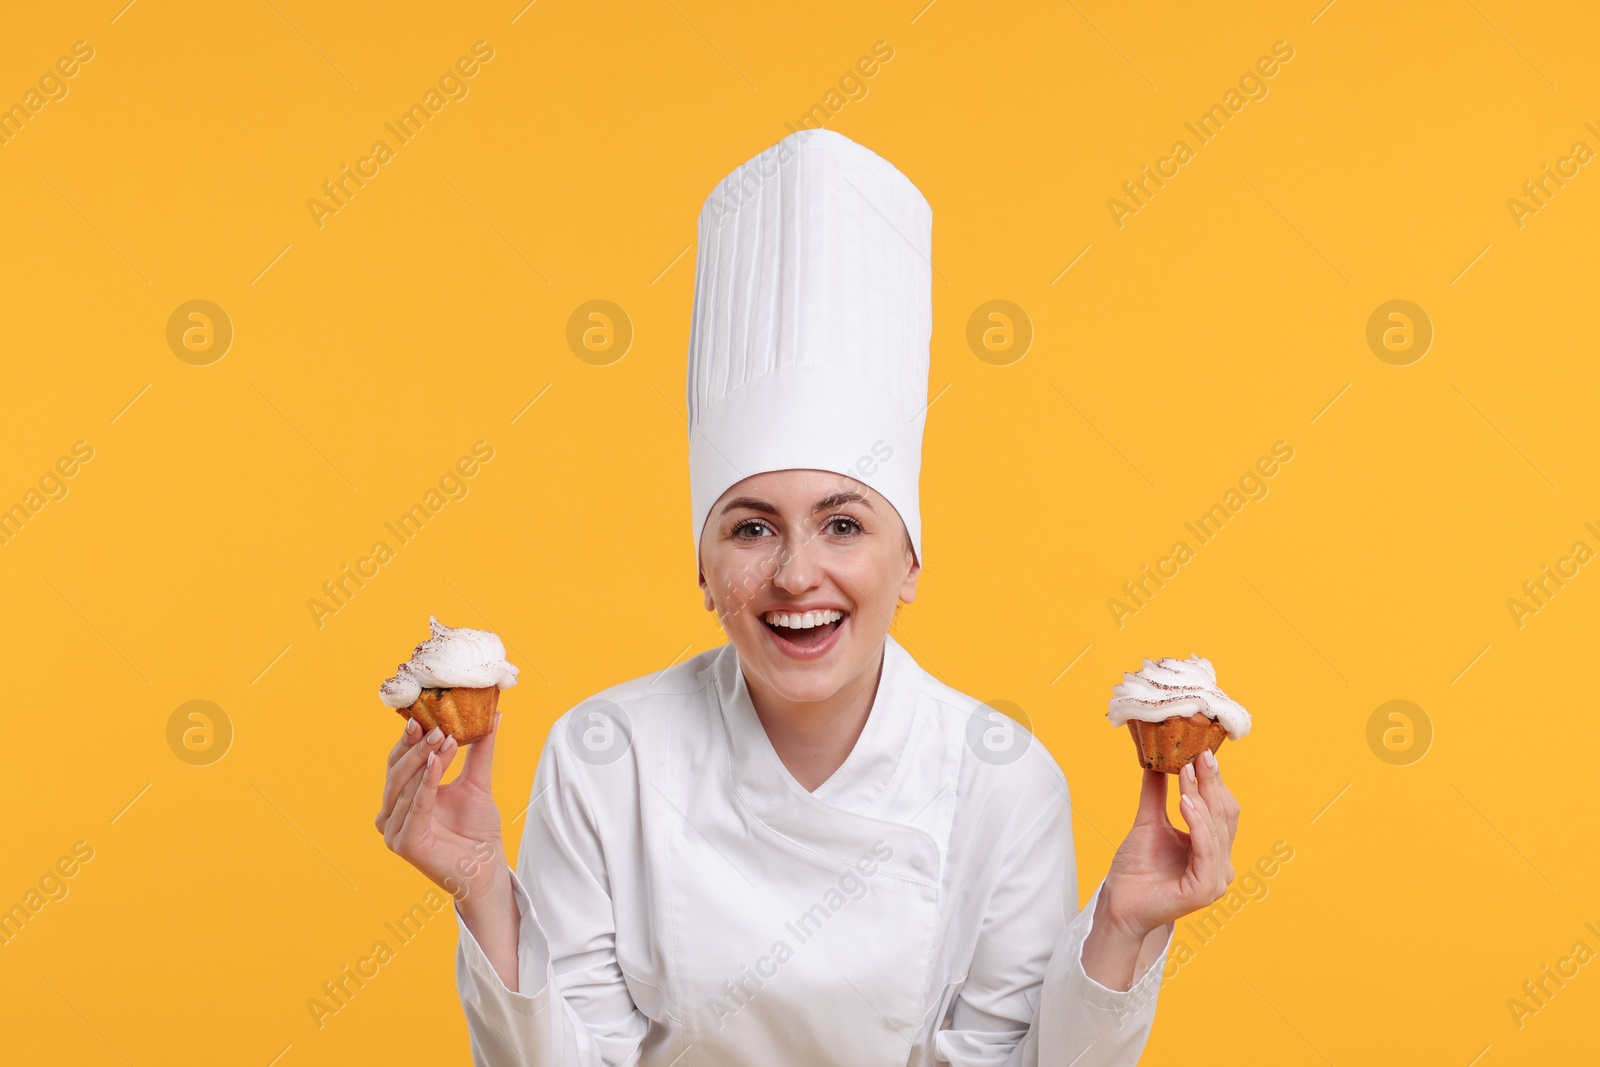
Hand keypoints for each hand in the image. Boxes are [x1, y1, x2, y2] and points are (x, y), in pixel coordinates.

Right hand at [375, 715, 508, 905]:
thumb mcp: (477, 782)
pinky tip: (438, 761)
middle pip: (398, 771)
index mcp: (401, 799)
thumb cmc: (477, 830)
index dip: (409, 739)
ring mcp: (394, 831)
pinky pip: (416, 805)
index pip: (398, 762)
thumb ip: (479, 751)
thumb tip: (492, 716)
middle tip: (438, 726)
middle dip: (418, 746)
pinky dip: (427, 782)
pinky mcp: (404, 843)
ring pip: (405, 785)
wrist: (487, 868)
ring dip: (426, 759)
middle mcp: (391, 814)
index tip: (425, 716)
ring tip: (445, 737)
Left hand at [1101, 750, 1240, 940]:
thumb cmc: (1136, 868)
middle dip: (1210, 782)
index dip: (1213, 781)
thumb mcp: (1149, 822)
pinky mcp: (1206, 890)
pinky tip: (1185, 801)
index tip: (1201, 752)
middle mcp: (1221, 864)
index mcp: (1213, 848)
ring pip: (1215, 828)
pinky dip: (1197, 823)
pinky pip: (1206, 850)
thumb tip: (1157, 761)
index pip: (1221, 808)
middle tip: (1199, 755)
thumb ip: (1157, 794)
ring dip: (1201, 797)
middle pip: (1223, 814)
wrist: (1119, 901)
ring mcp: (1217, 879)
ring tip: (1186, 771)